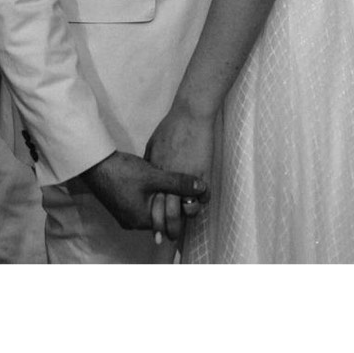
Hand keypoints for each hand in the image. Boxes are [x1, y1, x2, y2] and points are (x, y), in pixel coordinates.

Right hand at [78, 150, 207, 235]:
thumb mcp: (154, 176)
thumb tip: (202, 188)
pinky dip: (150, 196)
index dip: (182, 207)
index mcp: (142, 220)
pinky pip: (141, 204)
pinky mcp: (120, 205)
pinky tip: (154, 182)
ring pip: (151, 209)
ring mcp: (125, 215)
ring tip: (169, 183)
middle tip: (182, 188)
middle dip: (171, 203)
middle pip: (161, 216)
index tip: (190, 195)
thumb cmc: (123, 172)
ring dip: (161, 198)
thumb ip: (178, 183)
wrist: (94, 163)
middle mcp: (133, 223)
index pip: (170, 220)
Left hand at [145, 107, 215, 242]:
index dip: (155, 219)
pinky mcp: (202, 171)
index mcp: (156, 173)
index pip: (154, 203)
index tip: (156, 231)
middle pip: (168, 210)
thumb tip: (149, 175)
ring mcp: (187, 176)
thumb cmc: (170, 128)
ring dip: (187, 216)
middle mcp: (170, 178)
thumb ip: (151, 165)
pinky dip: (203, 200)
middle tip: (170, 237)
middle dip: (169, 227)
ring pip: (186, 207)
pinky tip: (201, 201)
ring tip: (188, 221)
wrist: (190, 115)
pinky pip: (203, 194)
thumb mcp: (153, 147)